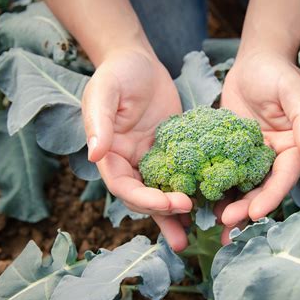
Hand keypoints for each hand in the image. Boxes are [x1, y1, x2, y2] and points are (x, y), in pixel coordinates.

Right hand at [82, 49, 191, 250]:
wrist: (139, 62)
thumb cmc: (118, 73)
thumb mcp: (105, 92)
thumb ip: (99, 123)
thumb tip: (94, 155)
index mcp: (109, 154)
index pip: (123, 186)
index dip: (144, 199)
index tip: (170, 203)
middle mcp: (129, 163)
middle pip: (142, 198)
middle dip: (163, 212)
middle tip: (187, 222)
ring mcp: (150, 160)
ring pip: (160, 194)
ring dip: (173, 216)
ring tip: (190, 238)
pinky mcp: (172, 153)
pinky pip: (180, 176)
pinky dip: (189, 191)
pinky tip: (205, 205)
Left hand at [217, 51, 299, 242]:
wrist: (254, 62)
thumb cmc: (278, 73)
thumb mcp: (295, 92)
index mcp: (293, 148)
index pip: (283, 177)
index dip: (271, 197)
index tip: (255, 214)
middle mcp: (273, 157)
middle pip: (261, 188)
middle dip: (246, 208)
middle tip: (227, 223)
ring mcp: (250, 156)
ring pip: (241, 186)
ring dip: (230, 205)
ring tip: (214, 224)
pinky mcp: (230, 151)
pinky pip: (223, 171)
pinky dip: (214, 186)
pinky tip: (201, 200)